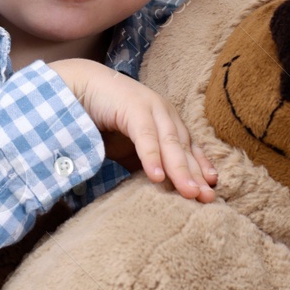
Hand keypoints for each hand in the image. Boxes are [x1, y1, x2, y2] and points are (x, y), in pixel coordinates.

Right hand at [50, 58, 218, 202]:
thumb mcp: (129, 147)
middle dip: (197, 174)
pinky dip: (152, 157)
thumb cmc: (105, 119)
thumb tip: (158, 188)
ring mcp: (151, 108)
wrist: (78, 90)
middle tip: (207, 198)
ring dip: (181, 169)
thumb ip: (144, 163)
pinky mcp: (134, 107)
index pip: (189, 148)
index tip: (210, 190)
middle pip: (184, 148)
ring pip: (170, 143)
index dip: (201, 169)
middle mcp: (165, 113)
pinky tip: (157, 177)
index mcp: (167, 121)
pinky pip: (146, 136)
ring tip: (189, 192)